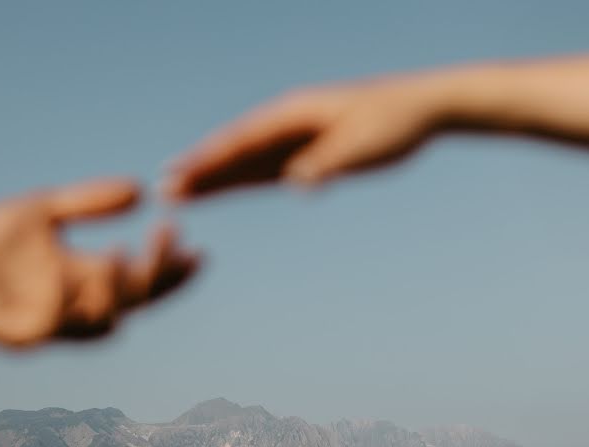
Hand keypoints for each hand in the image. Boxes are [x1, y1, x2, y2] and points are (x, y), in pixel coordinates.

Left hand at [0, 178, 199, 346]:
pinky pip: (51, 327)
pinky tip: (69, 274)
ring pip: (101, 324)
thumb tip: (141, 191)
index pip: (140, 283)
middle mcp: (75, 307)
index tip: (195, 246)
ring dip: (118, 294)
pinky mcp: (18, 337)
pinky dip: (65, 304)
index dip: (170, 271)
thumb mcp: (43, 209)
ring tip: (124, 255)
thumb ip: (87, 203)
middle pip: (133, 305)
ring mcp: (49, 326)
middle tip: (169, 242)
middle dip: (158, 278)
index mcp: (85, 279)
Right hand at [165, 75, 449, 196]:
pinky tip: (217, 193)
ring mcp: (292, 140)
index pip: (242, 141)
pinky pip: (263, 171)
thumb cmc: (397, 121)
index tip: (178, 175)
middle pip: (233, 151)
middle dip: (198, 171)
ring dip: (212, 179)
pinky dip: (238, 182)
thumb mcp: (366, 145)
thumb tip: (296, 182)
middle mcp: (285, 125)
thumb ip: (329, 163)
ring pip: (243, 163)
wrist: (425, 108)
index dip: (208, 161)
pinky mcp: (303, 155)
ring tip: (178, 195)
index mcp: (294, 114)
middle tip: (162, 190)